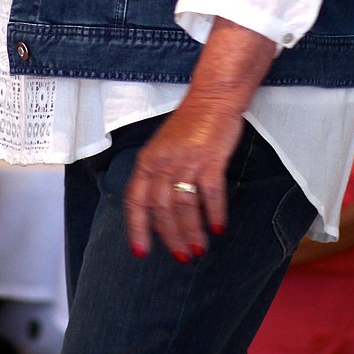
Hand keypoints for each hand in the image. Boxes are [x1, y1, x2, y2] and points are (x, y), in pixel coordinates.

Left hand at [124, 95, 243, 260]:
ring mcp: (186, 159)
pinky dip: (214, 212)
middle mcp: (163, 162)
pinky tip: (218, 227)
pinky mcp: (210, 158)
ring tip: (199, 248)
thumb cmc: (191, 125)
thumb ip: (159, 176)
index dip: (137, 228)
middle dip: (170, 237)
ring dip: (191, 231)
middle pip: (161, 208)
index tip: (141, 252)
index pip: (136, 200)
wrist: (214, 97)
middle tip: (181, 256)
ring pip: (184, 205)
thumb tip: (160, 213)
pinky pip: (210, 193)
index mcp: (148, 160)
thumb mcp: (164, 148)